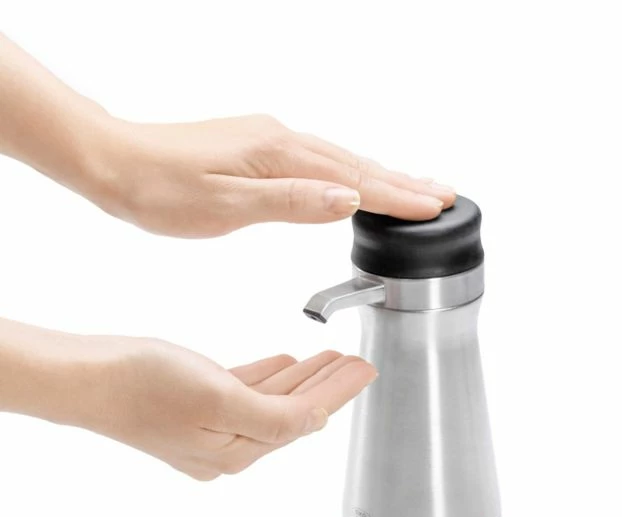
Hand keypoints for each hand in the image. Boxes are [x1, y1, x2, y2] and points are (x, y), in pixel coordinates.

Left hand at [1, 36, 454, 235]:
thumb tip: (348, 199)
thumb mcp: (225, 204)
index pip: (355, 178)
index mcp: (280, 154)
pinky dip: (348, 173)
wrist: (113, 162)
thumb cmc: (160, 189)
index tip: (436, 207)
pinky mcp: (258, 150)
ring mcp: (270, 142)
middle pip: (357, 163)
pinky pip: (318, 161)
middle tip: (445, 194)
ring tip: (414, 187)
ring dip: (381, 175)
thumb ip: (290, 202)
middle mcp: (282, 141)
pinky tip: (352, 182)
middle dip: (403, 181)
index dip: (397, 196)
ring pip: (340, 161)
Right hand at [85, 338, 375, 479]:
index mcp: (237, 449)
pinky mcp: (194, 406)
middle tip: (357, 363)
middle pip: (291, 411)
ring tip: (330, 357)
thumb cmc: (145, 386)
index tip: (366, 372)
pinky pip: (244, 391)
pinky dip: (268, 376)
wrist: (87, 378)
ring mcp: (209, 426)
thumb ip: (274, 416)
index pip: (303, 419)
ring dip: (301, 378)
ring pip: (270, 399)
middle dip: (326, 385)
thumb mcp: (219, 400)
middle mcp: (227, 445)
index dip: (337, 393)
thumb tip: (317, 422)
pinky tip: (284, 363)